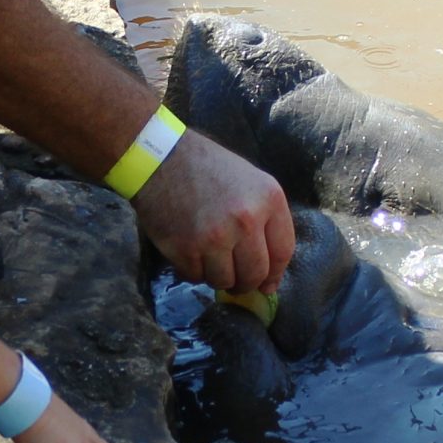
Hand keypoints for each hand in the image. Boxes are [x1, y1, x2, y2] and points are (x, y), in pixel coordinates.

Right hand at [133, 133, 294, 293]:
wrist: (160, 158)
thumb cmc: (208, 168)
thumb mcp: (250, 181)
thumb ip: (266, 221)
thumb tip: (269, 275)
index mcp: (268, 199)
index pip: (282, 252)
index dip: (275, 274)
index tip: (267, 284)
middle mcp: (245, 220)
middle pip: (255, 274)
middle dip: (246, 283)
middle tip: (237, 281)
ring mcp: (214, 237)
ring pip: (225, 281)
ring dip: (218, 277)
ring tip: (209, 261)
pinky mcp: (185, 249)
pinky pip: (196, 277)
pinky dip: (194, 271)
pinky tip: (190, 253)